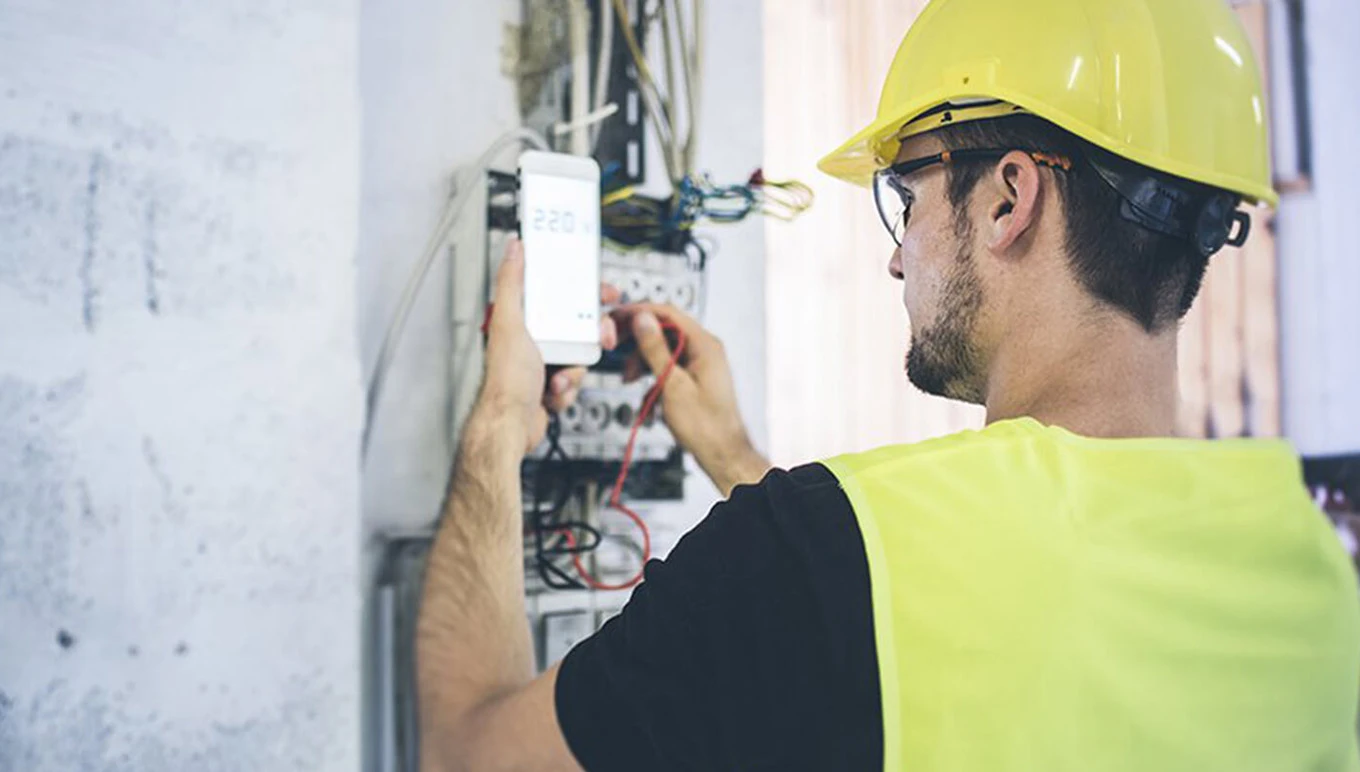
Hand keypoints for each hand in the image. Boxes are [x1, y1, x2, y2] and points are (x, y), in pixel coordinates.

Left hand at [473, 240, 617, 453]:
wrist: (512, 425)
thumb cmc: (506, 379)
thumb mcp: (510, 322)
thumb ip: (512, 282)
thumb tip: (513, 247)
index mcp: (523, 319)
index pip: (560, 295)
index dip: (585, 292)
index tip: (605, 293)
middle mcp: (533, 339)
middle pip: (578, 327)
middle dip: (591, 336)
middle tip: (603, 337)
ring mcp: (544, 363)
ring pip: (580, 356)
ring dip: (574, 369)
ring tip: (558, 377)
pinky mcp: (552, 385)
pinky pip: (575, 380)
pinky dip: (567, 389)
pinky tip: (551, 392)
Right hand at [613, 303, 768, 495]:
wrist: (722, 453)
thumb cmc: (705, 426)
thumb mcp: (672, 384)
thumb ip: (655, 349)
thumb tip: (643, 319)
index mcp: (704, 345)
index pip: (668, 313)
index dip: (638, 312)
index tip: (617, 318)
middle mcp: (705, 350)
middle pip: (664, 330)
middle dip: (638, 340)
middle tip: (615, 344)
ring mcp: (701, 364)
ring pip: (664, 350)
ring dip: (643, 361)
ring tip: (630, 378)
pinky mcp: (695, 378)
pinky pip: (669, 368)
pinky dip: (654, 378)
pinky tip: (648, 397)